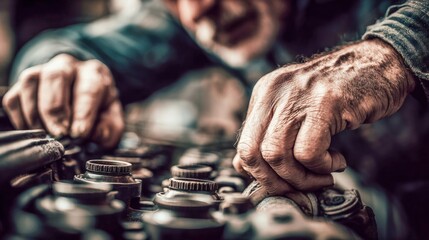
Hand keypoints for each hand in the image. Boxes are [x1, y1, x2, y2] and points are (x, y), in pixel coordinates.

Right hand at [2, 54, 123, 147]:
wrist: (83, 91)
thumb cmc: (98, 107)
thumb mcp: (112, 118)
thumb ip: (109, 128)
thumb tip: (95, 134)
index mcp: (94, 73)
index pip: (89, 88)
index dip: (83, 113)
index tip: (78, 133)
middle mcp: (68, 66)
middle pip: (57, 76)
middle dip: (56, 109)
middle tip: (59, 133)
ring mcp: (43, 71)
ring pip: (31, 82)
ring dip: (35, 112)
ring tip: (45, 133)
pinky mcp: (26, 84)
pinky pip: (15, 96)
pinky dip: (20, 116)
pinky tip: (32, 130)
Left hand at [234, 39, 415, 193]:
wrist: (379, 64)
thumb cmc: (340, 92)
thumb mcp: (296, 108)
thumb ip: (272, 134)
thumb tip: (244, 167)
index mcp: (265, 93)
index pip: (244, 144)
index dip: (259, 173)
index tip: (281, 182)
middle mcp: (275, 92)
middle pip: (252, 151)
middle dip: (274, 182)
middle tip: (298, 188)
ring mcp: (298, 95)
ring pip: (276, 154)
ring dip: (300, 178)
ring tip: (322, 176)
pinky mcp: (325, 102)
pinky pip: (308, 152)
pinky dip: (321, 167)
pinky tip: (337, 162)